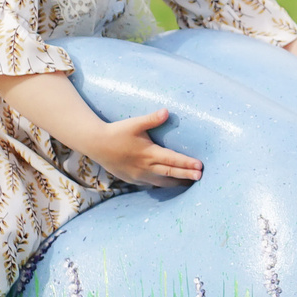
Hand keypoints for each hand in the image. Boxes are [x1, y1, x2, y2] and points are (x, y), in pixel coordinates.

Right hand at [86, 107, 202, 186]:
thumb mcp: (134, 124)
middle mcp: (145, 166)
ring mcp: (139, 175)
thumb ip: (152, 119)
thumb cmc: (116, 132)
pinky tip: (170, 184)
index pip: (172, 159)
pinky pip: (151, 184)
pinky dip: (163, 184)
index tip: (200, 166)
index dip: (187, 163)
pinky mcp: (133, 179)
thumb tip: (167, 111)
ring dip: (176, 182)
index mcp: (148, 153)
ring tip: (190, 183)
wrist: (96, 144)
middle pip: (170, 173)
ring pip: (162, 182)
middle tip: (201, 177)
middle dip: (187, 175)